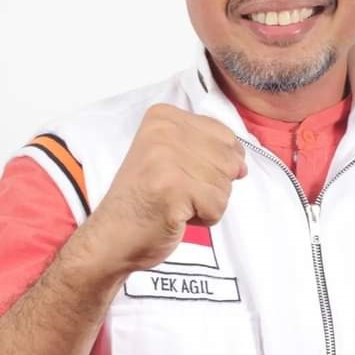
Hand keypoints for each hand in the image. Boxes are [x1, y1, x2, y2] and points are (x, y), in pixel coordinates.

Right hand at [82, 104, 246, 274]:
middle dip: (212, 184)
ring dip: (208, 202)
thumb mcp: (170, 156)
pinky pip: (218, 205)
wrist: (112, 237)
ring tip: (177, 203)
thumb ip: (207, 148)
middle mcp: (164, 131)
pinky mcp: (174, 189)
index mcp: (163, 117)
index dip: (215, 162)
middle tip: (179, 192)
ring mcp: (167, 159)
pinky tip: (177, 215)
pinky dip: (204, 218)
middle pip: (228, 159)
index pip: (224, 134)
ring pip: (225, 183)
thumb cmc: (145, 199)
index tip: (182, 173)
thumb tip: (242, 164)